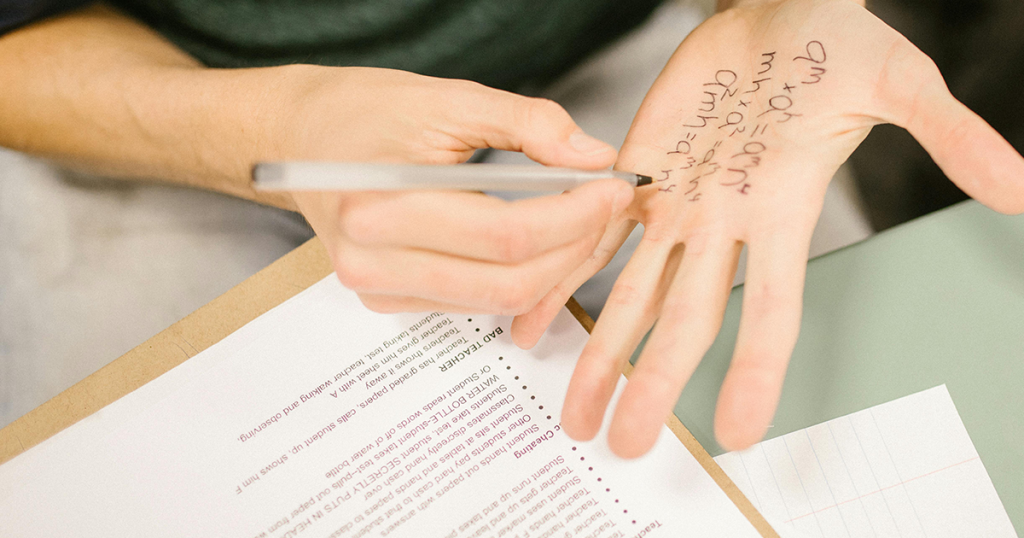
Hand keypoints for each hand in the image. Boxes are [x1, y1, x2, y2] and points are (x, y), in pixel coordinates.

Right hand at [283, 68, 632, 313]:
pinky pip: (472, 303)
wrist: (298, 139)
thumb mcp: (447, 98)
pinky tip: (534, 242)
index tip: (611, 187)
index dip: (573, 216)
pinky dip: (515, 277)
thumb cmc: (364, 111)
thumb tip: (595, 156)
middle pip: (506, 282)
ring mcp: (376, 289)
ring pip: (495, 300)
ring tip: (575, 219)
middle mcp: (371, 261)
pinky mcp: (386, 301)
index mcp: (381, 204)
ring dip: (551, 267)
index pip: (505, 234)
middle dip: (572, 248)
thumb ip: (527, 124)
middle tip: (604, 207)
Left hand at [511, 0, 1023, 455]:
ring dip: (601, 351)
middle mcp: (723, 222)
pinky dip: (563, 276)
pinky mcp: (637, 173)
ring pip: (632, 290)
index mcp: (781, 211)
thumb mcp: (897, 83)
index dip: (755, 370)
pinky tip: (533, 320)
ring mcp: (676, 203)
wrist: (774, 10)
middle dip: (654, 381)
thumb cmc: (834, 44)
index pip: (773, 309)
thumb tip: (1020, 186)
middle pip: (685, 317)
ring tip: (572, 411)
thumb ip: (948, 135)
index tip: (736, 428)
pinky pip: (593, 234)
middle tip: (626, 443)